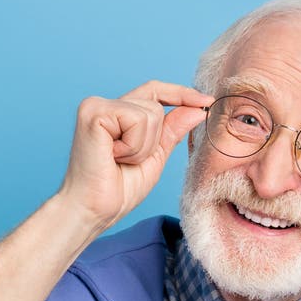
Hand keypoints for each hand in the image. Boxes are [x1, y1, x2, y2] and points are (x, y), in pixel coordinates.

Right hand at [56, 80, 212, 229]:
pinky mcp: (93, 112)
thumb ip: (172, 131)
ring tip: (119, 160)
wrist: (93, 210)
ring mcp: (96, 105)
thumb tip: (198, 108)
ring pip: (150, 113)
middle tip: (127, 160)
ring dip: (142, 147)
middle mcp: (105, 104)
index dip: (181, 94)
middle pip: (156, 105)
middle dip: (154, 140)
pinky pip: (136, 120)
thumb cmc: (117, 189)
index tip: (207, 101)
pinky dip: (133, 146)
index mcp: (117, 112)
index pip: (155, 91)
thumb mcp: (154, 157)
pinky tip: (112, 156)